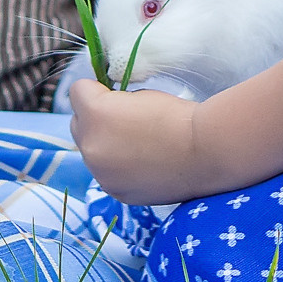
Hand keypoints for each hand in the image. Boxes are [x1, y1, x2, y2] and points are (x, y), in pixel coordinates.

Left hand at [69, 79, 218, 205]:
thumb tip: (105, 106)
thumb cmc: (177, 116)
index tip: (116, 93)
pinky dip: (117, 166)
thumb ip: (113, 100)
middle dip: (94, 118)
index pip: (77, 91)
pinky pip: (105, 173)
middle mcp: (90, 145)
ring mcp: (101, 174)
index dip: (97, 89)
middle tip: (124, 118)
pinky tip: (142, 163)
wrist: (205, 152)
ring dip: (104, 143)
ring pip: (90, 150)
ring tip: (137, 143)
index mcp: (95, 114)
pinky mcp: (114, 192)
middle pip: (77, 123)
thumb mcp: (139, 95)